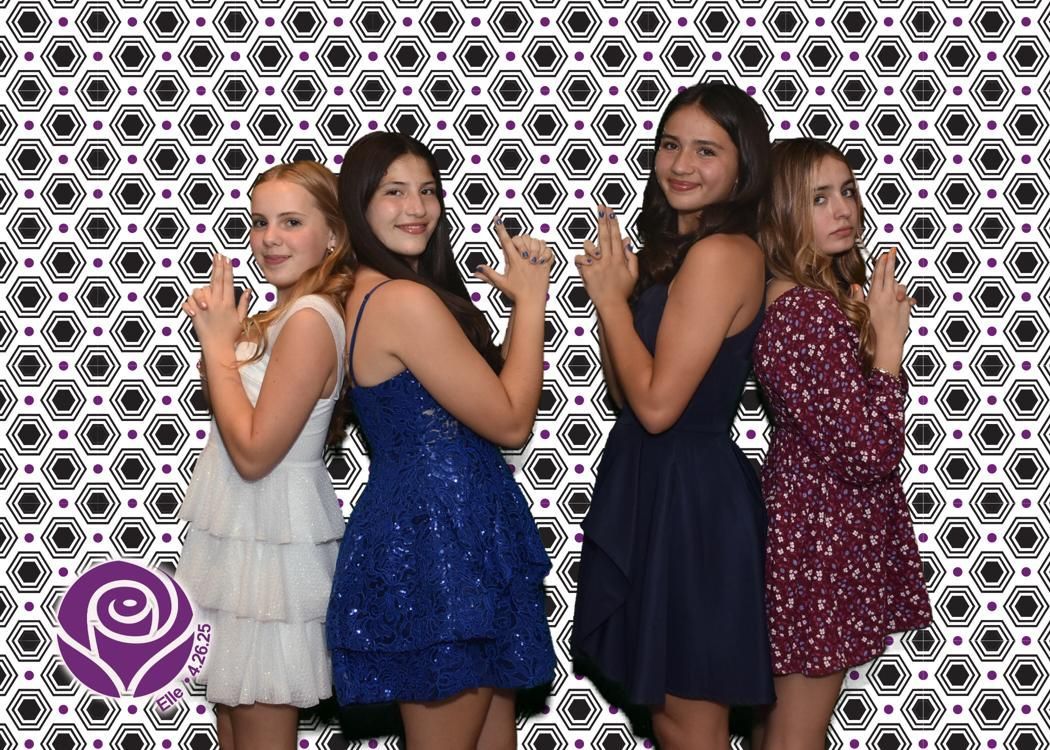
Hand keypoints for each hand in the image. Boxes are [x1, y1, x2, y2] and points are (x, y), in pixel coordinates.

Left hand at [182, 253, 250, 347]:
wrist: (217, 348)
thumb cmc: (231, 335)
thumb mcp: (241, 319)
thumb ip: (243, 303)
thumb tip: (248, 290)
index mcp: (228, 304)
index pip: (228, 282)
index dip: (227, 269)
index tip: (226, 259)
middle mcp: (216, 303)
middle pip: (216, 280)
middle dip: (217, 266)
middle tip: (217, 255)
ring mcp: (204, 308)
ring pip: (200, 289)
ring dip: (202, 289)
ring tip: (206, 294)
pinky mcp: (194, 313)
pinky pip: (188, 301)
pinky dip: (190, 301)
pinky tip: (194, 304)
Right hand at [474, 216, 551, 303]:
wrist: (531, 303)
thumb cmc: (516, 294)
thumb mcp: (500, 283)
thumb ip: (488, 274)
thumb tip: (476, 269)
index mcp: (514, 262)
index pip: (506, 242)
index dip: (500, 229)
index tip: (497, 219)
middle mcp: (526, 260)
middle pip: (523, 239)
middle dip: (520, 239)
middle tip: (520, 246)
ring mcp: (537, 263)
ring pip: (537, 243)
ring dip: (533, 244)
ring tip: (530, 251)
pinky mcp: (546, 267)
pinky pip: (549, 252)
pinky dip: (546, 250)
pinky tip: (541, 255)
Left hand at [574, 205, 637, 309]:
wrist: (612, 305)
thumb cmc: (623, 290)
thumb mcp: (633, 274)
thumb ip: (631, 257)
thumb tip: (627, 241)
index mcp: (619, 259)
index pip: (616, 237)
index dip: (613, 222)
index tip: (610, 211)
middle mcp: (608, 260)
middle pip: (604, 236)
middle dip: (602, 220)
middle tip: (600, 207)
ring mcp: (597, 266)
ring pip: (590, 247)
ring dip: (589, 245)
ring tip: (589, 245)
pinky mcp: (587, 273)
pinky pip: (580, 260)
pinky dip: (580, 259)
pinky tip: (582, 262)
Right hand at [859, 247, 911, 366]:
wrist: (886, 345)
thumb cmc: (870, 332)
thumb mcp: (859, 313)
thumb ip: (858, 298)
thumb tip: (855, 286)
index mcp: (875, 296)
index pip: (879, 274)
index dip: (882, 262)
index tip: (885, 253)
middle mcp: (888, 297)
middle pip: (891, 274)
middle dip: (892, 261)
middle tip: (893, 251)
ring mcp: (899, 302)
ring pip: (900, 286)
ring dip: (896, 284)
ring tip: (892, 288)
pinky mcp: (906, 310)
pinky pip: (907, 299)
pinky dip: (903, 298)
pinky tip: (901, 301)